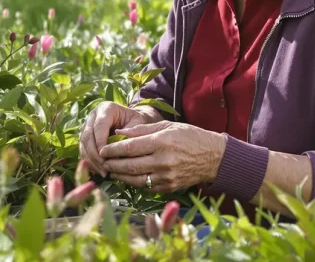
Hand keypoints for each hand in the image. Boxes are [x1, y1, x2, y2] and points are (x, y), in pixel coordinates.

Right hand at [79, 102, 153, 176]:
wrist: (133, 120)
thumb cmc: (137, 121)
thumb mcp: (138, 123)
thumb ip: (130, 132)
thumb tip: (121, 146)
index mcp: (105, 108)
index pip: (99, 126)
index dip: (100, 141)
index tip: (105, 156)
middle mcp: (93, 116)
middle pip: (87, 136)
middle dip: (94, 154)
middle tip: (104, 168)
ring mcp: (87, 126)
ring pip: (83, 144)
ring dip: (91, 160)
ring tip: (103, 172)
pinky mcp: (85, 137)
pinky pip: (83, 150)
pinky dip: (89, 162)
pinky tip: (98, 171)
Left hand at [98, 122, 225, 192]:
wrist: (213, 157)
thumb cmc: (189, 137)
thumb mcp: (167, 126)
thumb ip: (142, 129)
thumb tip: (119, 132)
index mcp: (162, 142)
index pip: (130, 147)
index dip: (113, 149)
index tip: (102, 149)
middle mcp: (163, 160)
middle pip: (129, 165)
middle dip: (112, 164)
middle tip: (101, 161)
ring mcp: (166, 176)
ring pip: (135, 179)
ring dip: (120, 175)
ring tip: (111, 170)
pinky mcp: (169, 187)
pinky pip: (146, 187)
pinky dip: (134, 182)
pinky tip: (127, 177)